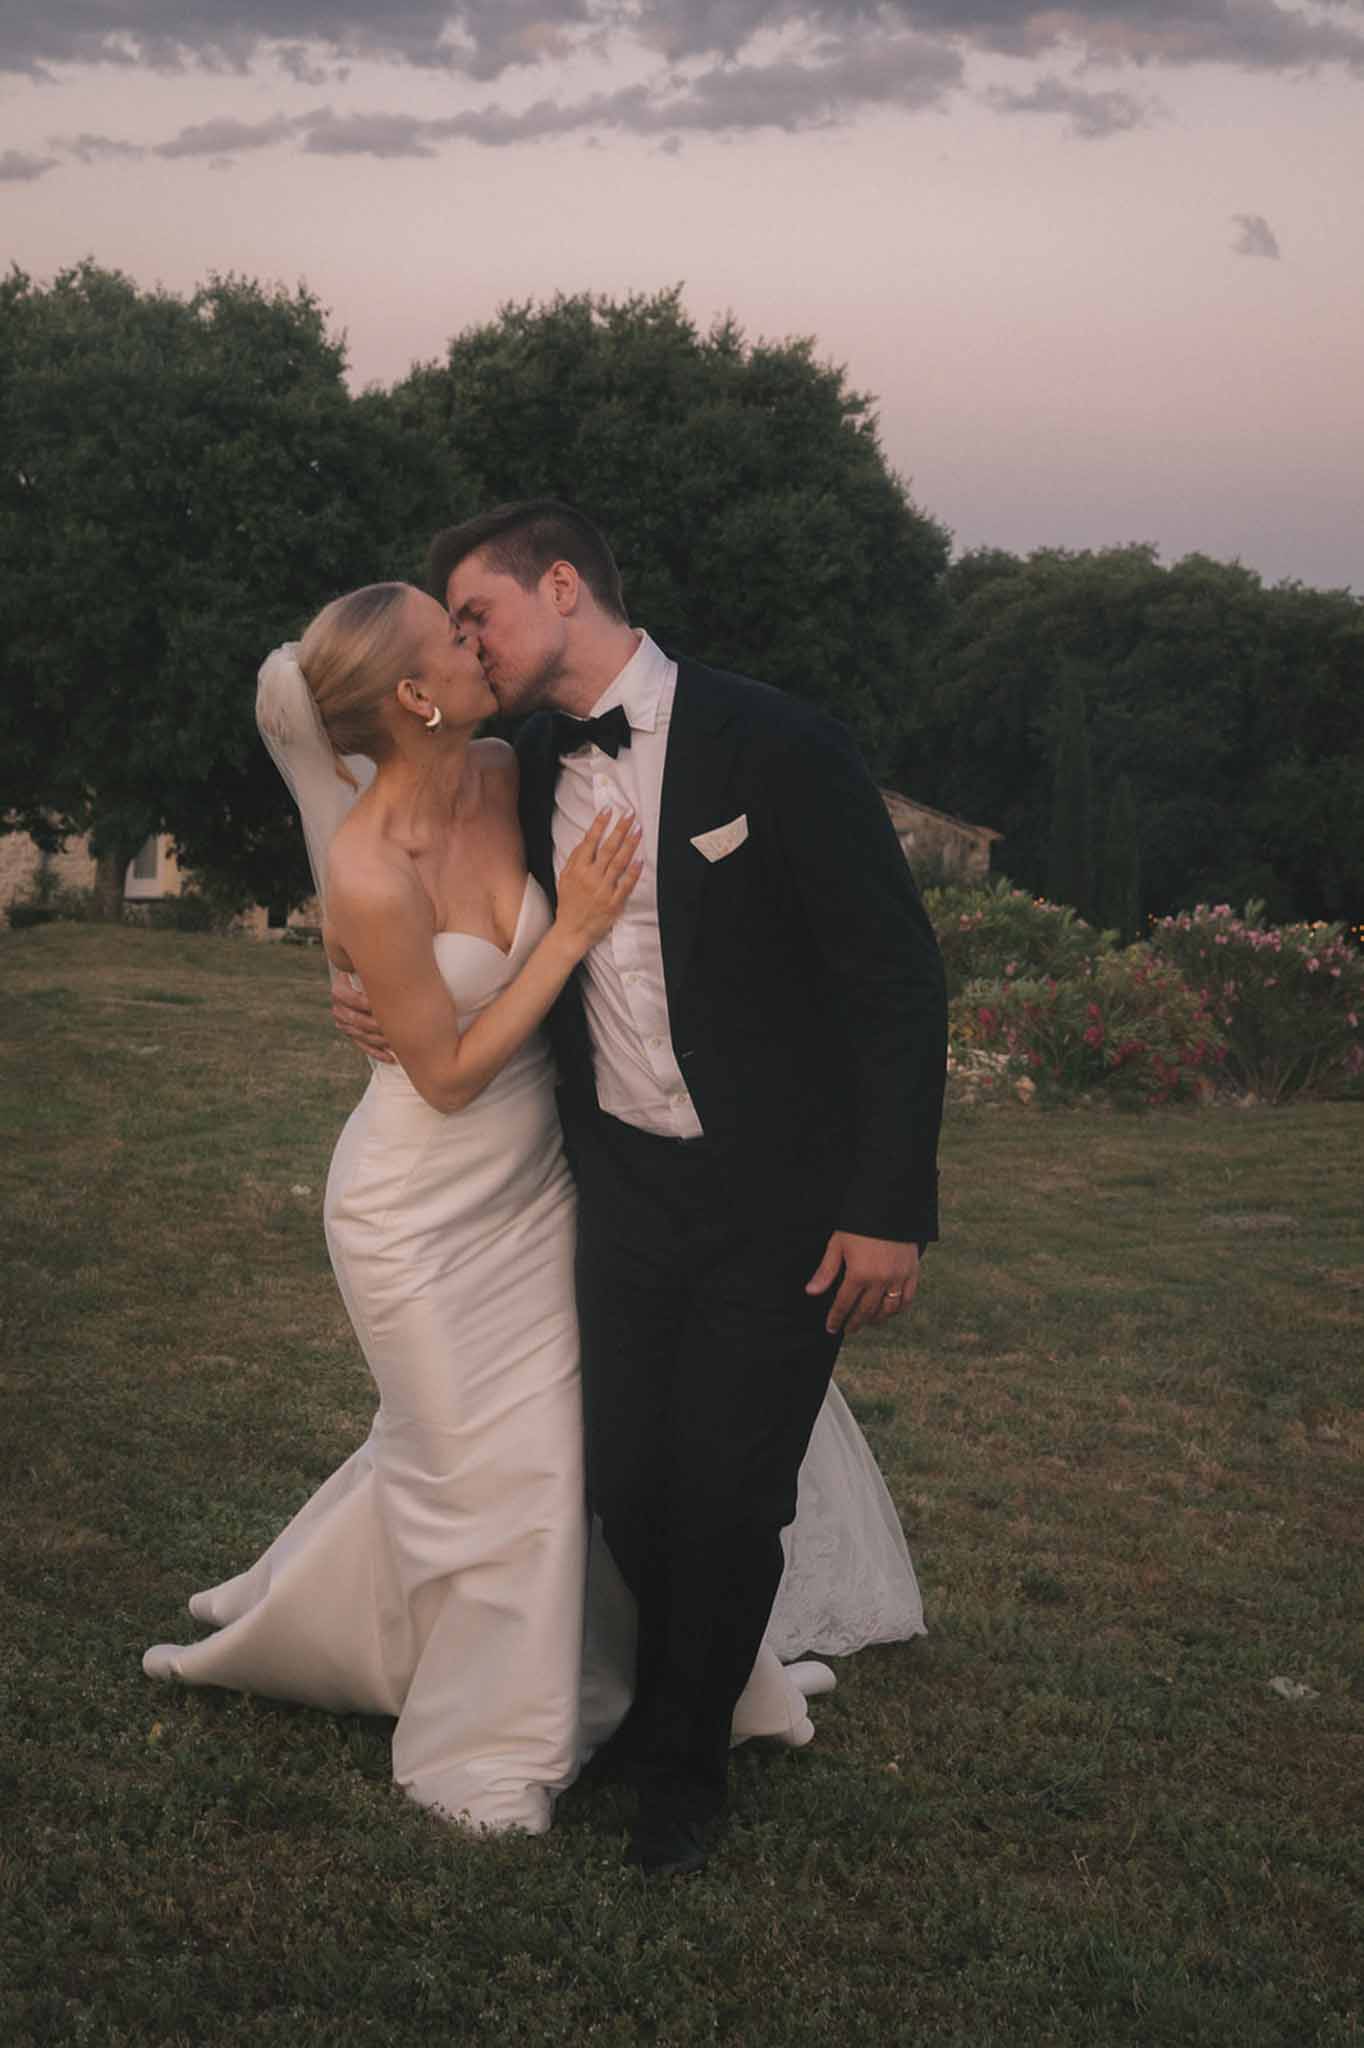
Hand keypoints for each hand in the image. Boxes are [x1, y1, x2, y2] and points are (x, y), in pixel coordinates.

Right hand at [331, 968, 395, 1062]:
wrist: (358, 977)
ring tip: (398, 1042)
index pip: (351, 999)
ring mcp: (345, 1024)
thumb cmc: (370, 969)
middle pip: (358, 1021)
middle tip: (397, 1027)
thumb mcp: (365, 967)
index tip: (385, 1004)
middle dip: (378, 1025)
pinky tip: (391, 1058)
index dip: (367, 1002)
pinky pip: (364, 1046)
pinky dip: (378, 1053)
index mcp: (339, 991)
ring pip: (362, 1036)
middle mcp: (339, 1009)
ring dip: (381, 1040)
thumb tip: (382, 964)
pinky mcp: (353, 1034)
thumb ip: (370, 968)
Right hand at [554, 809, 643, 955]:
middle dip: (620, 828)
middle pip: (608, 848)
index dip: (600, 824)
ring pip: (619, 862)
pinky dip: (633, 872)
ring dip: (630, 844)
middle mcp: (590, 877)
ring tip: (638, 830)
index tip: (609, 810)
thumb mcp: (564, 877)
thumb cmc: (568, 903)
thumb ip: (574, 858)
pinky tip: (640, 860)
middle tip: (630, 814)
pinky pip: (625, 885)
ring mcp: (603, 890)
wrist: (571, 930)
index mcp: (577, 869)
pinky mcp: (614, 903)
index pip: (590, 841)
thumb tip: (586, 840)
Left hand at [805, 1232, 920, 1337]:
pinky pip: (907, 1299)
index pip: (844, 1304)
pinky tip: (889, 1311)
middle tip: (848, 1329)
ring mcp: (898, 1278)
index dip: (836, 1318)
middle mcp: (880, 1281)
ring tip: (867, 1322)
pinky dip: (897, 1309)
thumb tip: (811, 1292)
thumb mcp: (838, 1244)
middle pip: (866, 1311)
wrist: (890, 1206)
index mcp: (859, 1274)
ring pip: (888, 1310)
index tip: (831, 1328)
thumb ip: (826, 1271)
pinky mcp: (912, 1272)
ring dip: (876, 1320)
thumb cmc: (860, 1225)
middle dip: (855, 1323)